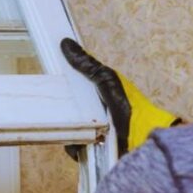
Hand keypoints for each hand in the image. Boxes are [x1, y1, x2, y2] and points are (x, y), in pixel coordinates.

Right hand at [61, 38, 180, 155]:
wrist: (143, 138)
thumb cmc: (129, 106)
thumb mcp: (106, 79)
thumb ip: (87, 65)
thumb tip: (65, 43)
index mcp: (98, 95)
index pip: (73, 90)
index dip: (62, 87)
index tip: (49, 85)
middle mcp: (95, 113)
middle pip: (67, 111)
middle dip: (61, 112)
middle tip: (55, 110)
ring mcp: (94, 132)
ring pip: (68, 130)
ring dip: (68, 130)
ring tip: (73, 128)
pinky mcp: (93, 150)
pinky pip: (74, 147)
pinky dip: (74, 146)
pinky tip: (80, 143)